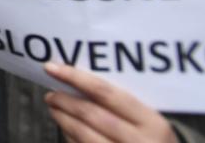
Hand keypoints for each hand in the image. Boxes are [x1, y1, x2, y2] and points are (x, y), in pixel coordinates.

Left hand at [44, 63, 176, 142]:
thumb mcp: (153, 124)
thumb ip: (124, 105)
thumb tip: (82, 83)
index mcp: (153, 123)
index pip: (106, 93)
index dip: (76, 78)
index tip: (53, 69)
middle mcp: (139, 142)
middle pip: (91, 114)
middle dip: (65, 101)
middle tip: (51, 94)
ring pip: (83, 134)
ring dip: (63, 119)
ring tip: (54, 108)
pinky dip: (70, 137)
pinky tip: (66, 129)